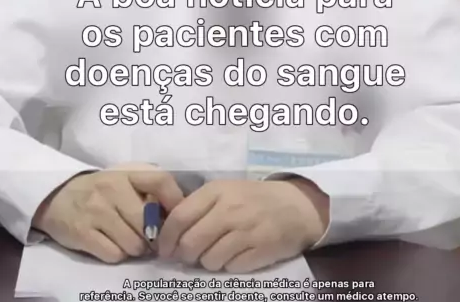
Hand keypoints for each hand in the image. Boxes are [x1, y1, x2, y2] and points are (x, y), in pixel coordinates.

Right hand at [32, 162, 183, 263]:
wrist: (56, 197)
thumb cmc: (99, 191)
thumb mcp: (122, 181)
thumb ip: (147, 191)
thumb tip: (175, 213)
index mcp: (125, 174)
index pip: (160, 180)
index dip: (175, 201)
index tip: (178, 218)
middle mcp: (111, 189)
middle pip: (147, 224)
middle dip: (152, 237)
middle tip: (149, 239)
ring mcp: (96, 211)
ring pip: (133, 243)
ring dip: (135, 248)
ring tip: (129, 241)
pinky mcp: (82, 233)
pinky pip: (113, 255)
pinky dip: (117, 255)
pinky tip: (112, 246)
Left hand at [158, 178, 328, 272]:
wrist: (295, 205)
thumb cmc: (252, 198)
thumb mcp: (224, 192)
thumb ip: (197, 207)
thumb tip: (168, 235)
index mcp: (217, 191)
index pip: (179, 217)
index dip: (166, 238)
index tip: (164, 250)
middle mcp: (230, 209)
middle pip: (191, 243)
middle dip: (186, 255)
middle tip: (191, 255)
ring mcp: (246, 230)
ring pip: (209, 260)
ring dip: (209, 261)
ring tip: (219, 251)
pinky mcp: (261, 249)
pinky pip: (232, 268)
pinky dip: (230, 265)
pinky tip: (238, 254)